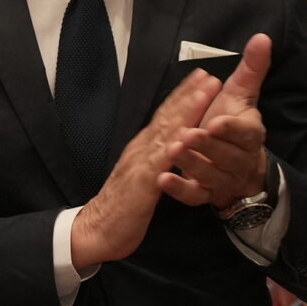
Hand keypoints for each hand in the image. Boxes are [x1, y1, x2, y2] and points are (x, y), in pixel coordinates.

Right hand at [71, 70, 216, 268]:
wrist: (97, 229)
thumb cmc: (123, 205)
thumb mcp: (143, 176)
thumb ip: (155, 158)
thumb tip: (171, 143)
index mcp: (144, 147)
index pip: (165, 116)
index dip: (184, 96)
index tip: (202, 78)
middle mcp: (142, 149)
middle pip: (167, 116)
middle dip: (189, 94)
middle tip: (209, 75)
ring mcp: (140, 164)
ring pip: (166, 132)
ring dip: (186, 111)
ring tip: (204, 94)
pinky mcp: (141, 184)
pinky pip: (159, 163)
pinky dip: (172, 148)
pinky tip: (186, 136)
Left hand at [161, 34, 272, 210]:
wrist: (238, 165)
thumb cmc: (233, 123)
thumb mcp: (242, 95)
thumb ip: (251, 68)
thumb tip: (262, 37)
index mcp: (250, 134)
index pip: (245, 133)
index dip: (231, 128)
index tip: (216, 121)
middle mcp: (240, 159)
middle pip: (226, 156)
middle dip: (206, 146)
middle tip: (187, 134)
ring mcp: (224, 179)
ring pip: (210, 175)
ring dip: (191, 164)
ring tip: (172, 150)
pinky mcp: (207, 194)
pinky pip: (195, 196)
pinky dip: (180, 189)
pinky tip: (163, 179)